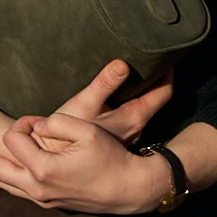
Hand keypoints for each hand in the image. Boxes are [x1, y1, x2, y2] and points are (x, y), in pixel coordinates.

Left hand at [0, 106, 164, 215]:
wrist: (129, 188)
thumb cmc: (111, 157)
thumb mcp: (88, 130)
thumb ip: (56, 122)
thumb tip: (35, 125)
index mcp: (43, 168)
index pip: (14, 138)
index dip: (25, 123)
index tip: (42, 120)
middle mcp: (36, 187)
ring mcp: (40, 198)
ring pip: (0, 183)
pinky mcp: (47, 202)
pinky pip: (14, 189)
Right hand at [48, 59, 173, 147]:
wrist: (50, 160)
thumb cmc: (66, 136)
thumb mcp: (84, 104)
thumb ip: (104, 84)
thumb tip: (123, 64)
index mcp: (134, 118)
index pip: (164, 93)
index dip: (167, 73)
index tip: (164, 56)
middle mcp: (135, 129)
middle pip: (154, 99)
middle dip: (154, 79)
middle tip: (149, 58)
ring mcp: (126, 134)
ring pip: (141, 107)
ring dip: (139, 90)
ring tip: (132, 70)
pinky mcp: (114, 137)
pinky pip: (129, 114)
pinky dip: (127, 99)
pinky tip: (115, 92)